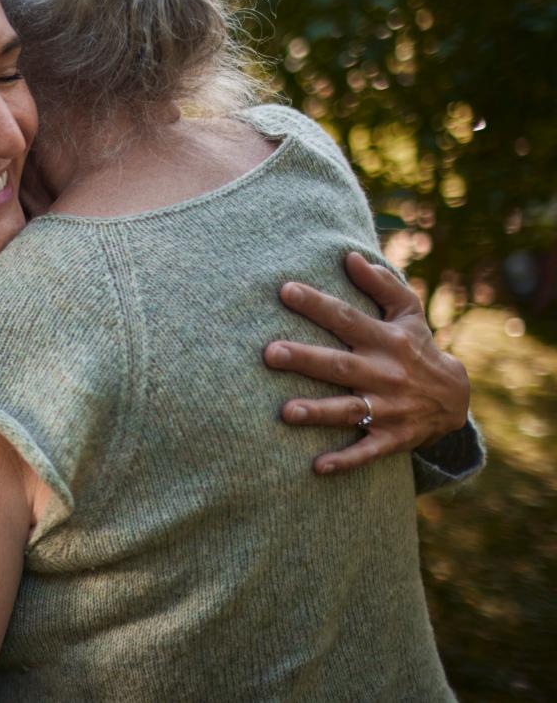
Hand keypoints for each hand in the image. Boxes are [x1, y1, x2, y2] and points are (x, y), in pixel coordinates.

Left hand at [265, 251, 470, 474]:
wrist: (455, 399)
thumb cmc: (417, 348)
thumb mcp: (408, 314)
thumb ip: (381, 284)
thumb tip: (349, 256)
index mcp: (385, 340)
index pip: (346, 318)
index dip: (317, 304)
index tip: (284, 290)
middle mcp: (384, 373)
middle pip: (339, 365)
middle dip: (305, 359)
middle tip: (269, 353)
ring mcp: (388, 408)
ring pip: (348, 410)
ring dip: (318, 412)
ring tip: (286, 412)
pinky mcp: (391, 438)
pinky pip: (367, 452)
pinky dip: (344, 461)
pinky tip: (317, 467)